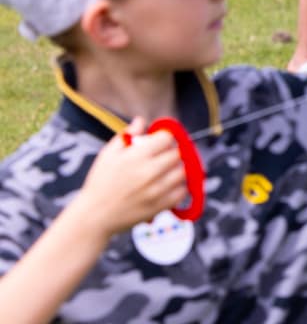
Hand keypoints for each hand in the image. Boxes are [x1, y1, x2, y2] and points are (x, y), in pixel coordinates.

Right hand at [69, 120, 186, 235]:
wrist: (93, 216)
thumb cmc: (100, 183)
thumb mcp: (107, 155)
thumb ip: (126, 135)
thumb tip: (141, 120)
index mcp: (136, 156)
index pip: (167, 137)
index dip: (164, 137)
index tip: (159, 142)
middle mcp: (149, 172)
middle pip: (177, 154)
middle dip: (171, 152)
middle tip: (162, 157)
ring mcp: (156, 191)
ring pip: (182, 172)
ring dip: (176, 169)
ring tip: (165, 171)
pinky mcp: (159, 206)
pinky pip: (181, 192)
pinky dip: (178, 187)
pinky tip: (167, 186)